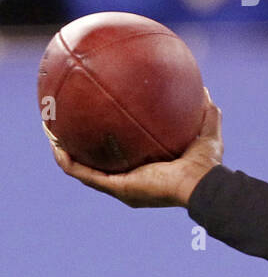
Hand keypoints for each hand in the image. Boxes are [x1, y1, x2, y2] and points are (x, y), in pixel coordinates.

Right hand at [49, 96, 223, 207]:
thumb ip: (206, 113)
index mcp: (147, 171)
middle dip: (79, 144)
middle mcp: (130, 180)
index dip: (107, 141)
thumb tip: (204, 89)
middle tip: (67, 124)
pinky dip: (67, 159)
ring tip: (50, 130)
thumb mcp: (207, 132)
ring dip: (64, 150)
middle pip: (96, 161)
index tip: (98, 122)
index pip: (121, 156)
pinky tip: (55, 141)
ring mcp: (120, 186)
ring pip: (82, 168)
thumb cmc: (208, 165)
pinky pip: (82, 172)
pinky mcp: (115, 187)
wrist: (201, 184)